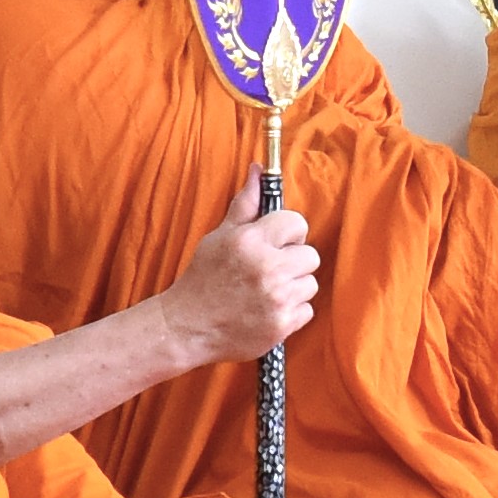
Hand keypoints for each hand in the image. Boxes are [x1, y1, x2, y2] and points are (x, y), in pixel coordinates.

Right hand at [175, 174, 320, 365]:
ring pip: (310, 283)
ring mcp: (277, 298)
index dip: (287, 233)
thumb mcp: (220, 236)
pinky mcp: (282, 325)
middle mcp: (268, 267)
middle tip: (269, 269)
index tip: (275, 243)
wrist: (187, 327)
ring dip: (293, 287)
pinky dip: (291, 312)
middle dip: (292, 261)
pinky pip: (307, 310)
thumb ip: (246, 204)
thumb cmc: (203, 278)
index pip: (297, 223)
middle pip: (310, 255)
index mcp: (251, 241)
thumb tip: (258, 170)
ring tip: (266, 291)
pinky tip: (268, 310)